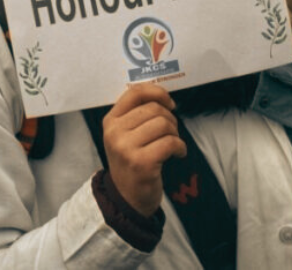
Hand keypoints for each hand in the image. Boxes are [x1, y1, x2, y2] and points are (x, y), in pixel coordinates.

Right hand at [102, 84, 186, 216]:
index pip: (135, 93)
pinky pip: (171, 142)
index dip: (157, 93)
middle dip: (170, 118)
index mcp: (111, 121)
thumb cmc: (131, 163)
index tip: (169, 103)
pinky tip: (178, 154)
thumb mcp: (125, 135)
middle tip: (171, 132)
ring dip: (175, 133)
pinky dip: (180, 147)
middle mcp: (115, 132)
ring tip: (172, 144)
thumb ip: (137, 114)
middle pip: (154, 109)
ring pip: (163, 124)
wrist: (126, 199)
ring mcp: (127, 148)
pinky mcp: (142, 163)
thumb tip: (163, 96)